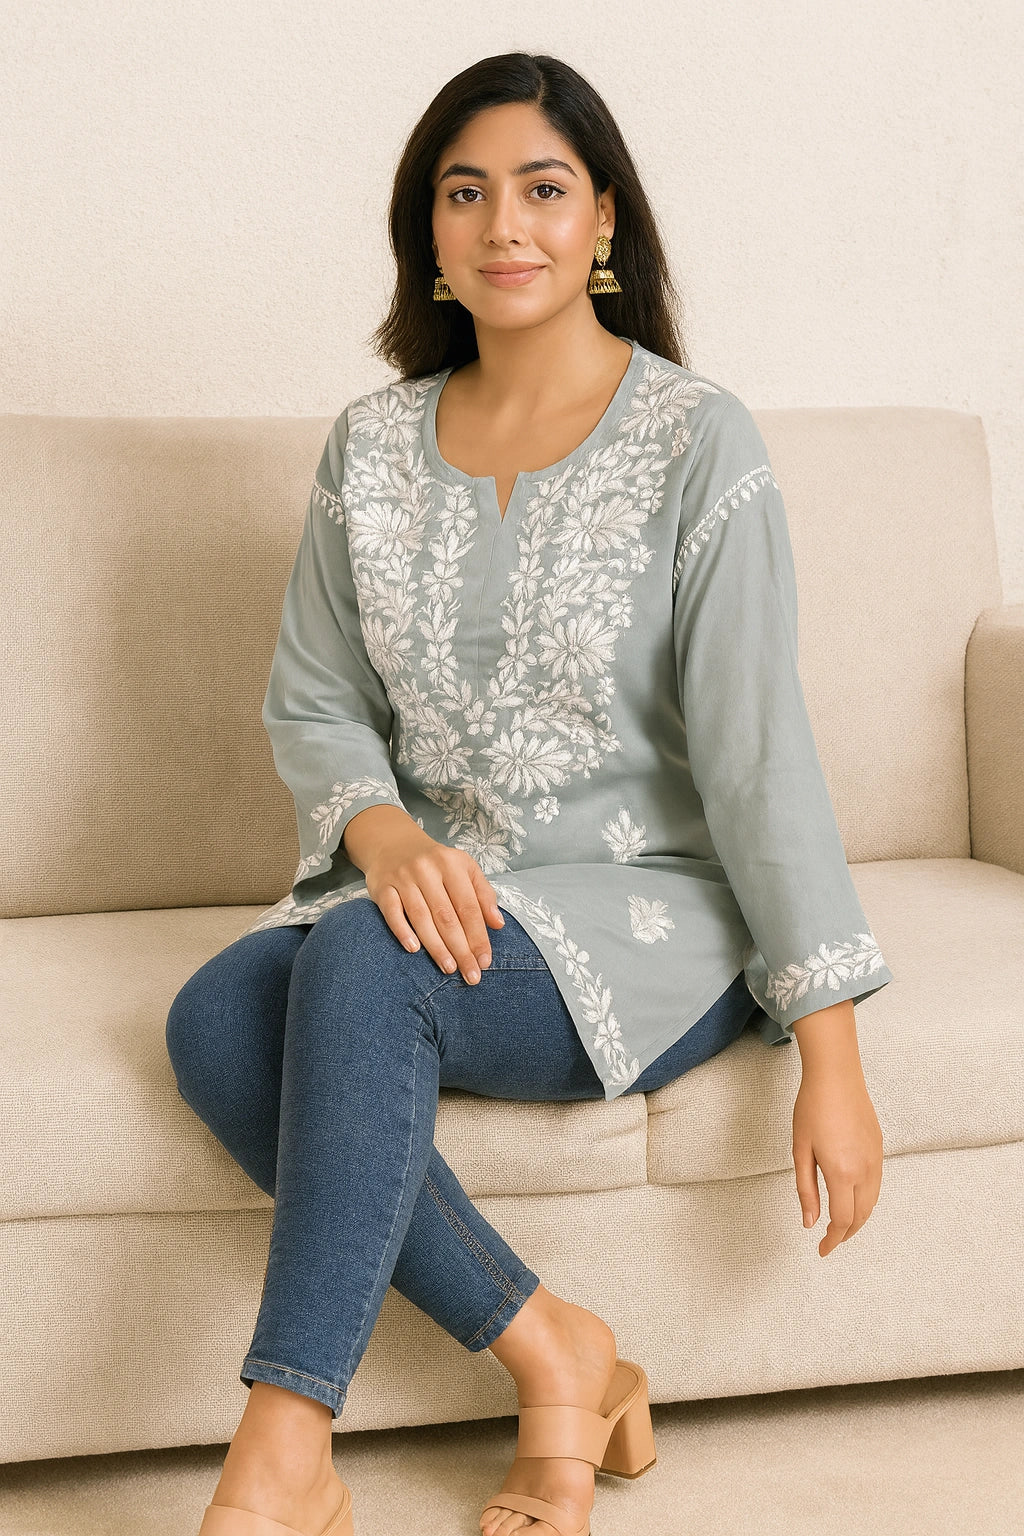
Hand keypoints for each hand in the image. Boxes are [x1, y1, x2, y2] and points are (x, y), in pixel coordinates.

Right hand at [349, 812, 503, 984]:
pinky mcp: (382, 887)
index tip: (485, 961)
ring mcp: (403, 878)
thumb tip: (498, 924)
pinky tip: (414, 949)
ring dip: (436, 946)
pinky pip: (392, 912)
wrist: (393, 844)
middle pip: (447, 915)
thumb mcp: (464, 869)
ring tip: (449, 968)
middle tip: (470, 974)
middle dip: (461, 948)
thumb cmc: (435, 864)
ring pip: (421, 917)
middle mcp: (427, 869)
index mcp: (452, 864)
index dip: (478, 935)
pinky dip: (402, 931)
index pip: (468, 906)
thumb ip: (483, 895)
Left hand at [792, 1068, 883, 1256]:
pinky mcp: (879, 1149)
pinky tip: (853, 1199)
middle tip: (830, 1241)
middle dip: (846, 1234)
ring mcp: (876, 1159)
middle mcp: (864, 1170)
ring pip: (872, 1203)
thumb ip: (806, 1190)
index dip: (832, 1240)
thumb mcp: (800, 1150)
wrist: (836, 1076)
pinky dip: (866, 1201)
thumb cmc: (812, 1109)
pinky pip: (876, 1185)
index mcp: (842, 1172)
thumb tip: (810, 1223)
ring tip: (840, 1225)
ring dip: (858, 1219)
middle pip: (861, 1216)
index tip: (822, 1249)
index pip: (843, 1220)